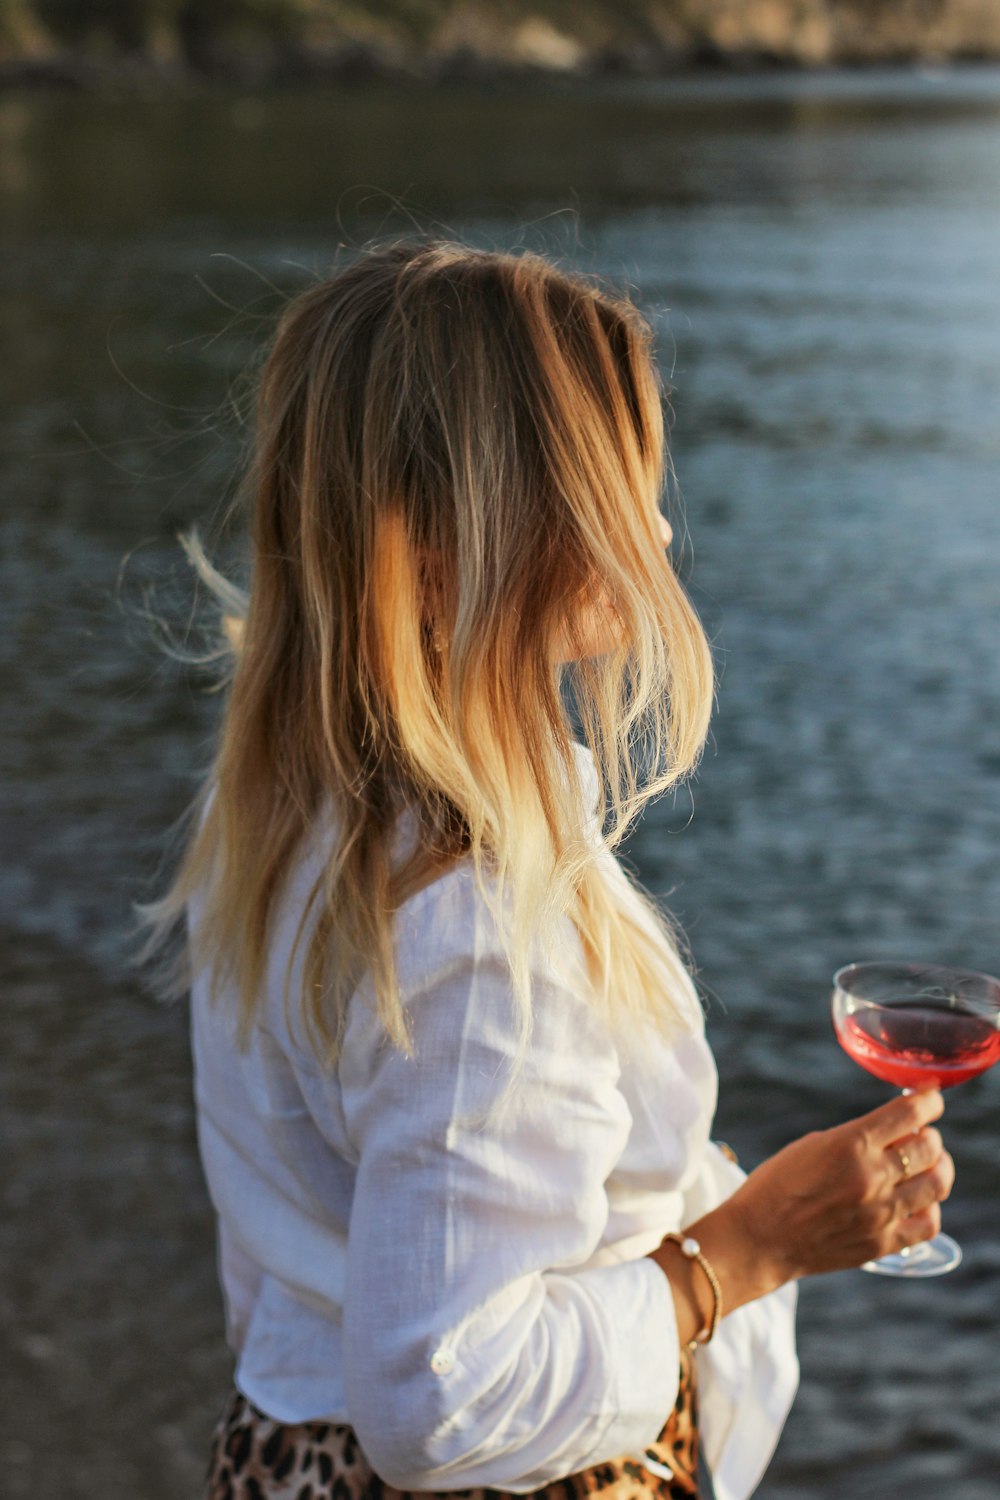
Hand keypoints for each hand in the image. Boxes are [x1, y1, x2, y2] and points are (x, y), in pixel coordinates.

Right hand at [720, 1088, 955, 1286]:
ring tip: (928, 1165)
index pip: (910, 1113)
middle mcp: (871, 1176)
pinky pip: (929, 1224)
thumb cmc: (778, 1184)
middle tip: (921, 1135)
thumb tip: (894, 1133)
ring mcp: (881, 1213)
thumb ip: (857, 1138)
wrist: (760, 1238)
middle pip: (930, 1147)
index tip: (931, 1100)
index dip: (929, 1102)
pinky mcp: (883, 1244)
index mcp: (851, 1144)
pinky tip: (918, 1201)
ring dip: (938, 1167)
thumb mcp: (814, 1144)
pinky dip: (930, 1208)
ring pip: (937, 1183)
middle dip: (930, 1135)